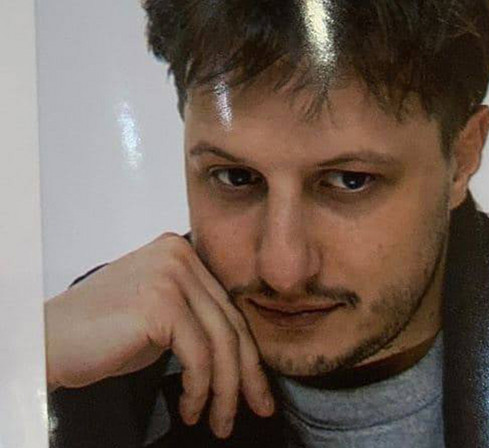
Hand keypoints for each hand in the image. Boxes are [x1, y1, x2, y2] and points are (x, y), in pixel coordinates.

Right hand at [45, 233, 273, 437]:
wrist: (46, 340)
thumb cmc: (99, 333)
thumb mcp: (159, 314)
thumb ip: (196, 316)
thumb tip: (240, 351)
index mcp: (181, 251)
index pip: (228, 306)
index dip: (248, 351)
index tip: (258, 386)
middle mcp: (179, 254)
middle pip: (230, 321)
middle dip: (248, 373)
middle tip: (258, 407)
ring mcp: (171, 274)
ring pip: (221, 341)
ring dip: (225, 390)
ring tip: (220, 420)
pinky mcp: (160, 302)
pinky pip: (199, 355)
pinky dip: (200, 389)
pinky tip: (191, 408)